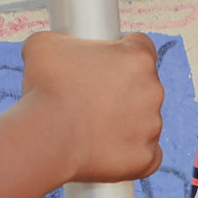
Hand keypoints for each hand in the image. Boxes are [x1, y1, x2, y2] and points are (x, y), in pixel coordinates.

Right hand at [19, 28, 165, 185]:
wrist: (46, 137)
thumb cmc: (45, 88)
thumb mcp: (43, 45)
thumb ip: (59, 39)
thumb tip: (53, 47)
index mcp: (137, 58)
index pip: (141, 47)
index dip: (122, 54)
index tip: (105, 64)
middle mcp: (153, 90)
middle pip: (144, 85)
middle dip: (122, 90)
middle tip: (92, 99)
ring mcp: (152, 126)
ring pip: (144, 121)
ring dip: (126, 123)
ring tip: (92, 128)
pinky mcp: (146, 158)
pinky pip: (146, 155)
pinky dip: (131, 154)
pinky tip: (111, 152)